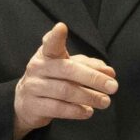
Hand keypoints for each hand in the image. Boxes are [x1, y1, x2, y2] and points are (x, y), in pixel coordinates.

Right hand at [13, 22, 116, 139]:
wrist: (26, 102)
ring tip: (105, 101)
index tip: (61, 27)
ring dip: (89, 97)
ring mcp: (34, 87)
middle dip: (93, 78)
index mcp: (46, 54)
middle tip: (113, 87)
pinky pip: (58, 108)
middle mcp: (37, 67)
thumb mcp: (68, 68)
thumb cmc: (52, 79)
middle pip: (68, 70)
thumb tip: (110, 72)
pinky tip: (88, 111)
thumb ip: (89, 66)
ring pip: (65, 91)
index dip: (56, 36)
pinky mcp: (34, 106)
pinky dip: (76, 111)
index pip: (51, 43)